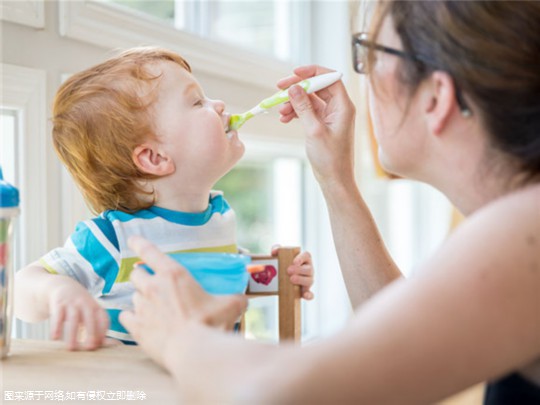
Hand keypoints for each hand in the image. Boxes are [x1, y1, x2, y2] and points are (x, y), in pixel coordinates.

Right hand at [48, 281, 108, 350]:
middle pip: (90, 318)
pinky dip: (56, 327)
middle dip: (91, 333)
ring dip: (73, 334)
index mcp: (96, 307)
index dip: (103, 331)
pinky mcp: (58, 303)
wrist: (61, 285)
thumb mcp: (89, 312)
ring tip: (71, 348)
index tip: (100, 344)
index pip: (103, 319)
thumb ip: (97, 327)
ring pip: (73, 318)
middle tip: (89, 348)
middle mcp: (86, 304)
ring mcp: (72, 303)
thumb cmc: (79, 305)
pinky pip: (58, 316)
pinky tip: (54, 338)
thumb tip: (111, 345)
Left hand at [119, 236, 247, 367]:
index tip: (133, 239)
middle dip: (143, 276)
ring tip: (153, 306)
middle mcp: (153, 287)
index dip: (140, 243)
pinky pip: (126, 317)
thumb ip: (234, 298)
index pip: (150, 252)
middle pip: (137, 274)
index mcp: (173, 275)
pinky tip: (140, 322)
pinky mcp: (136, 328)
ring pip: (133, 296)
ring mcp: (142, 307)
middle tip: (153, 283)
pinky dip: (131, 318)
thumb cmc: (211, 323)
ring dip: (141, 298)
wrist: (193, 351)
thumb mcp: (230, 305)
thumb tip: (241, 300)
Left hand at [271, 246, 314, 299]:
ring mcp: (308, 280)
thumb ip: (276, 249)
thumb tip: (274, 251)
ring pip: (309, 280)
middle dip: (299, 270)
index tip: (294, 261)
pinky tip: (305, 296)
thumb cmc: (283, 264)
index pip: (306, 256)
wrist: (281, 278)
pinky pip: (310, 294)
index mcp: (304, 259)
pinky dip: (309, 295)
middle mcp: (308, 269)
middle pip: (308, 269)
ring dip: (301, 280)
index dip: (301, 258)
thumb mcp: (280, 255)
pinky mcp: (306, 290)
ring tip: (291, 279)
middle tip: (288, 270)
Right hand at [277, 65, 356, 187]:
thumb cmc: (330, 158)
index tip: (294, 73)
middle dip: (298, 87)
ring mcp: (331, 116)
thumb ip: (303, 107)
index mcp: (343, 106)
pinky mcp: (323, 124)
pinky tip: (284, 118)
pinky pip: (308, 111)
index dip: (312, 72)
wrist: (334, 179)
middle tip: (279, 89)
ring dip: (293, 102)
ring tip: (280, 111)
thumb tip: (294, 88)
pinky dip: (296, 112)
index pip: (329, 78)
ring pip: (310, 99)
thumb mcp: (314, 130)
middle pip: (317, 87)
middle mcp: (339, 108)